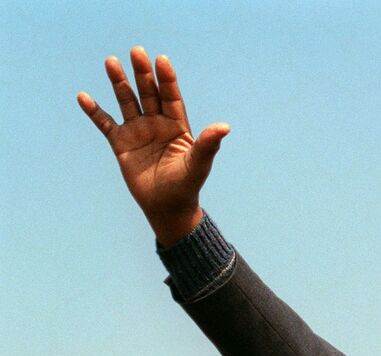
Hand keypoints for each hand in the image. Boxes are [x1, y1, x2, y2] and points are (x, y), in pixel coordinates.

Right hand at [77, 46, 228, 245]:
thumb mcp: (198, 164)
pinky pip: (105, 124)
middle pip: (149, 93)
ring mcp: (138, 132)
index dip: (166, 79)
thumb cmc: (187, 186)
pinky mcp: (121, 144)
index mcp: (177, 126)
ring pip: (127, 102)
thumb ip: (208, 144)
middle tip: (136, 51)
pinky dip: (95, 111)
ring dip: (118, 83)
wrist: (167, 207)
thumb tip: (225, 127)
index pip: (171, 97)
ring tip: (111, 61)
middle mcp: (157, 124)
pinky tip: (83, 96)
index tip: (161, 60)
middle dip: (142, 73)